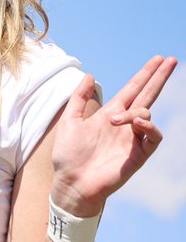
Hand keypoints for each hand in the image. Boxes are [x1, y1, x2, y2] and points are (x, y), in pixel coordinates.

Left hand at [51, 55, 177, 216]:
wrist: (71, 183)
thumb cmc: (68, 156)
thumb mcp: (69, 122)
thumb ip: (79, 98)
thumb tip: (89, 75)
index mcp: (110, 114)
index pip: (133, 89)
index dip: (145, 74)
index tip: (158, 58)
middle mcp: (124, 124)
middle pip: (148, 95)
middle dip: (159, 78)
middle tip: (171, 60)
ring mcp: (133, 139)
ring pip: (147, 114)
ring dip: (137, 112)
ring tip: (116, 119)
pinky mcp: (138, 155)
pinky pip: (154, 137)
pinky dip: (149, 128)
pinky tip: (138, 123)